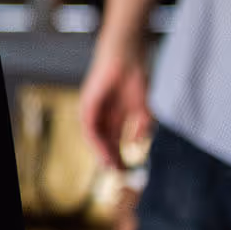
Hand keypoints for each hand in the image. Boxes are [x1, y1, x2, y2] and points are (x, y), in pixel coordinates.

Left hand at [77, 41, 149, 170]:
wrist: (127, 56)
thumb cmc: (136, 77)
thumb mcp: (143, 108)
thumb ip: (141, 127)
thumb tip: (136, 144)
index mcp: (115, 115)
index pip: (114, 139)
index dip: (119, 155)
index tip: (125, 170)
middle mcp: (103, 114)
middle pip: (103, 141)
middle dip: (111, 158)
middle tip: (118, 173)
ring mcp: (94, 108)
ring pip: (94, 136)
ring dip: (102, 153)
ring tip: (111, 167)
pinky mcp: (87, 103)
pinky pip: (88, 126)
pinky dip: (95, 141)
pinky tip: (104, 151)